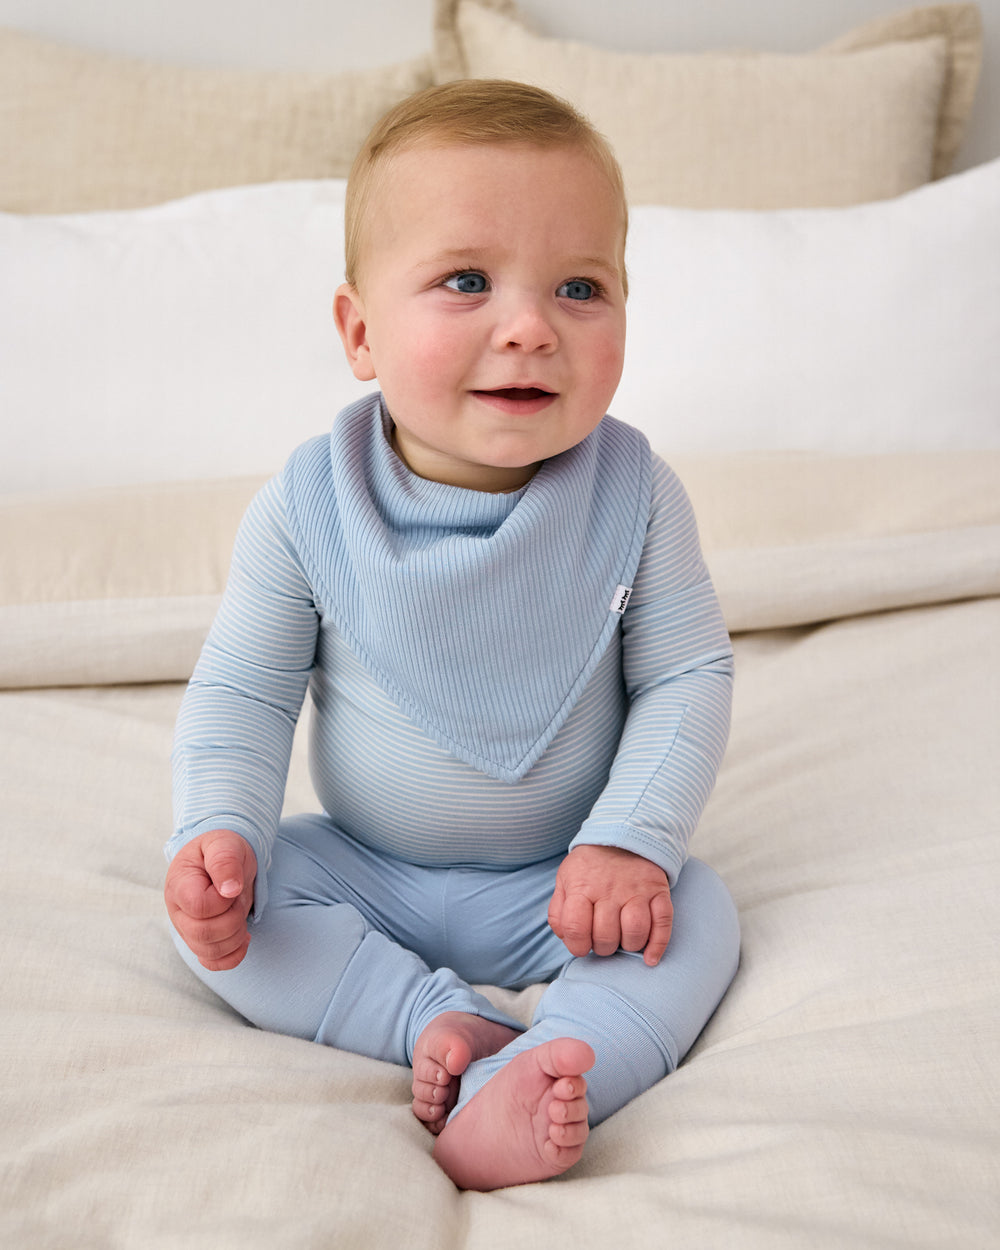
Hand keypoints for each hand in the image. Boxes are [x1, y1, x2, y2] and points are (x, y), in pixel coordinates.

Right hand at [164, 829, 257, 970]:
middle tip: (238, 900)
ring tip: (240, 913)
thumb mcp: (225, 843)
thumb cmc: (222, 848)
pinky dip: (234, 955)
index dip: (222, 901)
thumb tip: (229, 890)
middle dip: (232, 919)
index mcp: (179, 884)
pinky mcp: (200, 942)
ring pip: (209, 952)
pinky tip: (243, 936)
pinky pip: (213, 963)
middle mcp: (178, 911)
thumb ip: (225, 861)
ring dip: (235, 936)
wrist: (222, 858)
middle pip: (202, 934)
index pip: (199, 907)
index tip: (231, 886)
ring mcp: (187, 929)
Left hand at [548, 845, 672, 966]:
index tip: (581, 946)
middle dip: (603, 948)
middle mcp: (610, 889)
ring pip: (635, 932)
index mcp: (582, 887)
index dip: (577, 946)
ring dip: (628, 946)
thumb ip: (558, 910)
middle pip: (606, 936)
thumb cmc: (590, 866)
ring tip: (623, 940)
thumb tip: (565, 938)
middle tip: (603, 941)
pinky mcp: (658, 891)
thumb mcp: (565, 880)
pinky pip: (663, 923)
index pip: (576, 928)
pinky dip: (657, 945)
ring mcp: (636, 890)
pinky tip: (650, 958)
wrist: (622, 834)